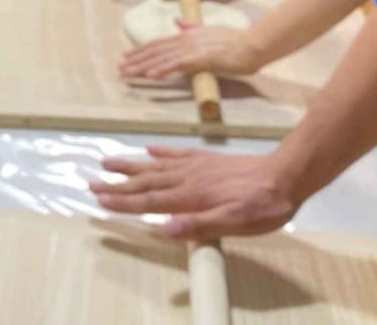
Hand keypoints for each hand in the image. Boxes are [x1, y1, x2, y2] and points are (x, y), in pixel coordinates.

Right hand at [90, 147, 299, 240]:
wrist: (284, 175)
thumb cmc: (262, 206)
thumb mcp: (235, 222)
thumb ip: (199, 224)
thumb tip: (164, 228)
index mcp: (191, 196)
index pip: (149, 201)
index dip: (123, 202)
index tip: (100, 200)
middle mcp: (188, 178)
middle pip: (145, 181)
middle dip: (117, 184)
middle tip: (91, 183)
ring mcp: (197, 166)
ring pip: (156, 165)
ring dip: (131, 165)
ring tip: (107, 161)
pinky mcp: (207, 158)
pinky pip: (177, 153)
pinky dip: (160, 151)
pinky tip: (148, 148)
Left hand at [119, 20, 264, 80]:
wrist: (252, 44)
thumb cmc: (234, 41)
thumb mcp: (209, 31)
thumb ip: (191, 27)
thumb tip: (177, 22)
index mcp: (187, 34)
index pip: (158, 43)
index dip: (141, 50)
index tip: (127, 56)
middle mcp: (186, 39)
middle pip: (155, 50)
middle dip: (136, 59)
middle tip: (119, 67)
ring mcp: (192, 48)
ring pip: (162, 57)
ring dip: (143, 66)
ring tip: (128, 72)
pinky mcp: (201, 58)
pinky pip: (177, 65)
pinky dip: (162, 69)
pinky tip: (150, 75)